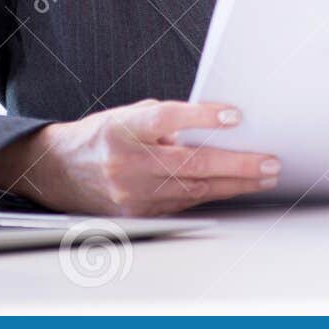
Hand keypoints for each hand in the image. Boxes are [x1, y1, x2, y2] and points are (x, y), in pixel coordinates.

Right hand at [0, 99, 280, 216]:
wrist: (59, 170)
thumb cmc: (104, 135)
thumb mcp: (131, 114)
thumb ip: (169, 119)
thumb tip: (218, 124)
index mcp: (125, 127)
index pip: (166, 118)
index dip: (201, 116)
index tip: (235, 115)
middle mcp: (126, 162)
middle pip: (189, 164)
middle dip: (236, 165)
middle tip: (270, 163)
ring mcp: (131, 193)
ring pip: (192, 190)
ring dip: (234, 184)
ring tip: (264, 177)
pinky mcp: (137, 214)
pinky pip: (183, 204)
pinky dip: (213, 196)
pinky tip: (236, 189)